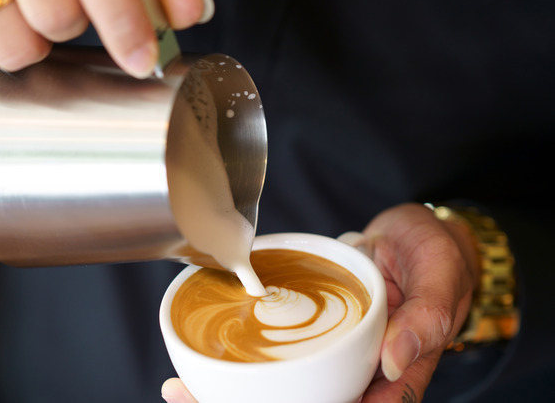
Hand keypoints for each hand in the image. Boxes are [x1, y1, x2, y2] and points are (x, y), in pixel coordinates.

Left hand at [161, 203, 480, 402]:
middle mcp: (359, 374)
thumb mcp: (440, 275)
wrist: (416, 234)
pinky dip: (239, 362)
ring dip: (234, 394)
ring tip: (181, 388)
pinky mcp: (311, 336)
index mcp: (394, 374)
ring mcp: (332, 357)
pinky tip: (200, 363)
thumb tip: (394, 362)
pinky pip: (276, 355)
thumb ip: (427, 317)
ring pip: (285, 390)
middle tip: (190, 396)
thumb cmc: (435, 255)